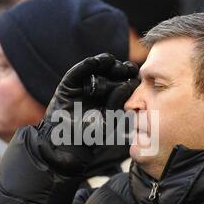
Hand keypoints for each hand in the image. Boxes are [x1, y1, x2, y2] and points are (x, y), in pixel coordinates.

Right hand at [37, 53, 138, 174]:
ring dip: (105, 63)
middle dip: (120, 69)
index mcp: (110, 98)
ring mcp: (83, 86)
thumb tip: (126, 85)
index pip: (122, 84)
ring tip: (112, 61)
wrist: (66, 142)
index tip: (136, 76)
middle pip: (111, 73)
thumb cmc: (91, 136)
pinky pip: (78, 72)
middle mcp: (98, 90)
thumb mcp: (108, 121)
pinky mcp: (69, 84)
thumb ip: (117, 104)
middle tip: (128, 67)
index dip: (129, 78)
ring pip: (96, 69)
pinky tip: (95, 61)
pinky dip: (85, 66)